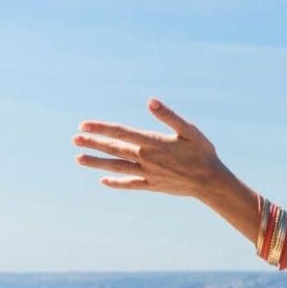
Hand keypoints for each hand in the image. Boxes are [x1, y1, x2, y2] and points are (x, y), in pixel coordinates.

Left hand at [73, 99, 237, 200]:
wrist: (211, 183)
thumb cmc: (203, 153)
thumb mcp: (190, 130)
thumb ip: (169, 116)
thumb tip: (150, 101)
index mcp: (153, 143)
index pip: (121, 133)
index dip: (101, 128)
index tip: (83, 125)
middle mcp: (146, 159)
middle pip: (114, 149)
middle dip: (93, 144)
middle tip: (74, 140)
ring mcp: (148, 174)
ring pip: (117, 167)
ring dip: (97, 163)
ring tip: (79, 159)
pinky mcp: (152, 185)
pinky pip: (130, 184)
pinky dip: (116, 182)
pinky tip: (103, 180)